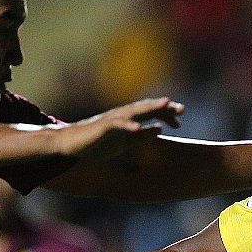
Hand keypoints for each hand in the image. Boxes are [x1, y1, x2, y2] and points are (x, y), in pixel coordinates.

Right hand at [56, 97, 184, 161]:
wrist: (69, 145)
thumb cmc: (96, 143)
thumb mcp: (124, 142)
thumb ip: (141, 136)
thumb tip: (160, 129)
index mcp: (128, 121)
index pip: (150, 114)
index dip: (166, 115)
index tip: (180, 121)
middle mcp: (122, 116)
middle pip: (146, 108)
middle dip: (164, 108)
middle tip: (182, 109)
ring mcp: (112, 120)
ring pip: (134, 111)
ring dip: (150, 108)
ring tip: (165, 106)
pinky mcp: (101, 127)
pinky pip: (116, 125)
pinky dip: (128, 125)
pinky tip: (139, 127)